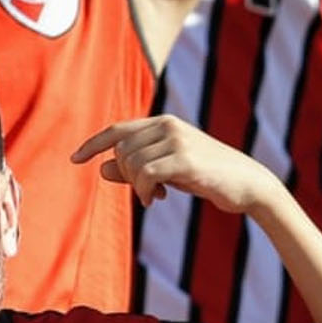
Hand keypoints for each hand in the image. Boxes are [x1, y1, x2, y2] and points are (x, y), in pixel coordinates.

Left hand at [72, 116, 284, 212]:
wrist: (247, 185)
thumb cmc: (207, 177)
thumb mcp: (168, 172)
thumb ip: (136, 168)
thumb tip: (101, 168)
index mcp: (163, 123)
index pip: (117, 129)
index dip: (93, 144)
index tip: (74, 158)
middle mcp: (168, 125)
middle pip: (122, 150)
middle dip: (125, 175)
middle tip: (146, 192)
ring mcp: (177, 140)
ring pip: (131, 163)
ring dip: (136, 186)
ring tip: (154, 196)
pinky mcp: (185, 159)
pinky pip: (145, 174)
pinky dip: (143, 191)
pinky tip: (155, 199)